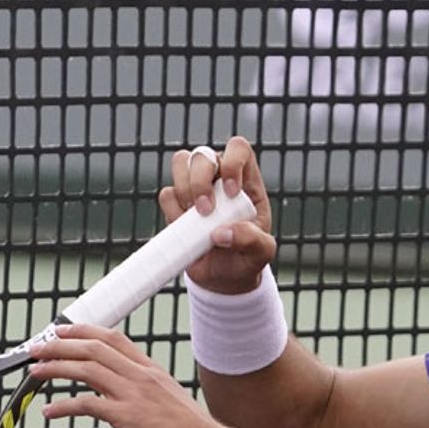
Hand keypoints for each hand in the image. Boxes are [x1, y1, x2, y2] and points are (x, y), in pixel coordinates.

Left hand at [29, 325, 223, 427]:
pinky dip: (64, 406)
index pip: (112, 338)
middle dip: (59, 345)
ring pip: (85, 368)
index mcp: (150, 369)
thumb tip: (125, 391)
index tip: (62, 331)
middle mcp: (140, 375)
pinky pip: (87, 404)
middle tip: (37, 348)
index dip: (83, 331)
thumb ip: (146, 388)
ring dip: (55, 367)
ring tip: (35, 372)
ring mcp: (133, 394)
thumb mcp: (169, 397)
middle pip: (92, 347)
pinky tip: (50, 412)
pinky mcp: (127, 416)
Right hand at [160, 137, 276, 295]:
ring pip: (180, 163)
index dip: (232, 162)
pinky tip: (186, 230)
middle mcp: (219, 176)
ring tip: (196, 219)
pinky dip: (173, 212)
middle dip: (200, 181)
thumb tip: (220, 233)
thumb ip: (251, 240)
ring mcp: (196, 187)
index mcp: (246, 180)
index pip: (238, 149)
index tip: (231, 193)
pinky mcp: (177, 203)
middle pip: (203, 154)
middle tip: (205, 212)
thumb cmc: (248, 258)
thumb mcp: (261, 253)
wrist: (225, 278)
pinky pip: (167, 194)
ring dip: (184, 191)